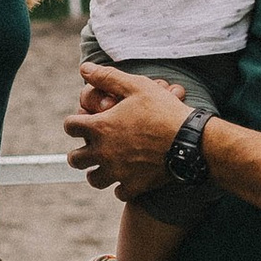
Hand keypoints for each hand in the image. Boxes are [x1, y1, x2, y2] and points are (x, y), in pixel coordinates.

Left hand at [64, 64, 197, 199]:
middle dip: (80, 152)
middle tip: (90, 147)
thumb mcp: (136, 86)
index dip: (75, 122)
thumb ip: (107, 77)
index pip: (70, 126)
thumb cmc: (163, 110)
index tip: (84, 122)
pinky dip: (121, 186)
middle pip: (75, 159)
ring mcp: (118, 172)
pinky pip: (118, 192)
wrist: (189, 141)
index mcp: (100, 127)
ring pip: (93, 179)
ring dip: (97, 171)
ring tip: (106, 164)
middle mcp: (104, 152)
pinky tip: (128, 176)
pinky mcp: (134, 186)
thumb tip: (84, 68)